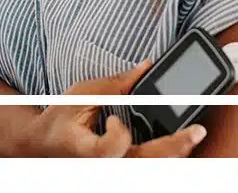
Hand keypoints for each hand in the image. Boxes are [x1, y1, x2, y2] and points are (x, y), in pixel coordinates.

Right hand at [14, 61, 207, 156]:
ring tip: (194, 135)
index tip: (114, 119)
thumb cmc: (58, 122)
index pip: (109, 151)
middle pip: (143, 164)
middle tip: (197, 131)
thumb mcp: (81, 96)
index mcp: (84, 152)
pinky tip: (180, 142)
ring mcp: (111, 171)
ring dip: (174, 153)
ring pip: (149, 168)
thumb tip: (147, 66)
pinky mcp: (118, 168)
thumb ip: (115, 84)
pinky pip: (147, 164)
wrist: (39, 147)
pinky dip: (164, 154)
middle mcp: (101, 167)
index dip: (117, 135)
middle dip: (173, 148)